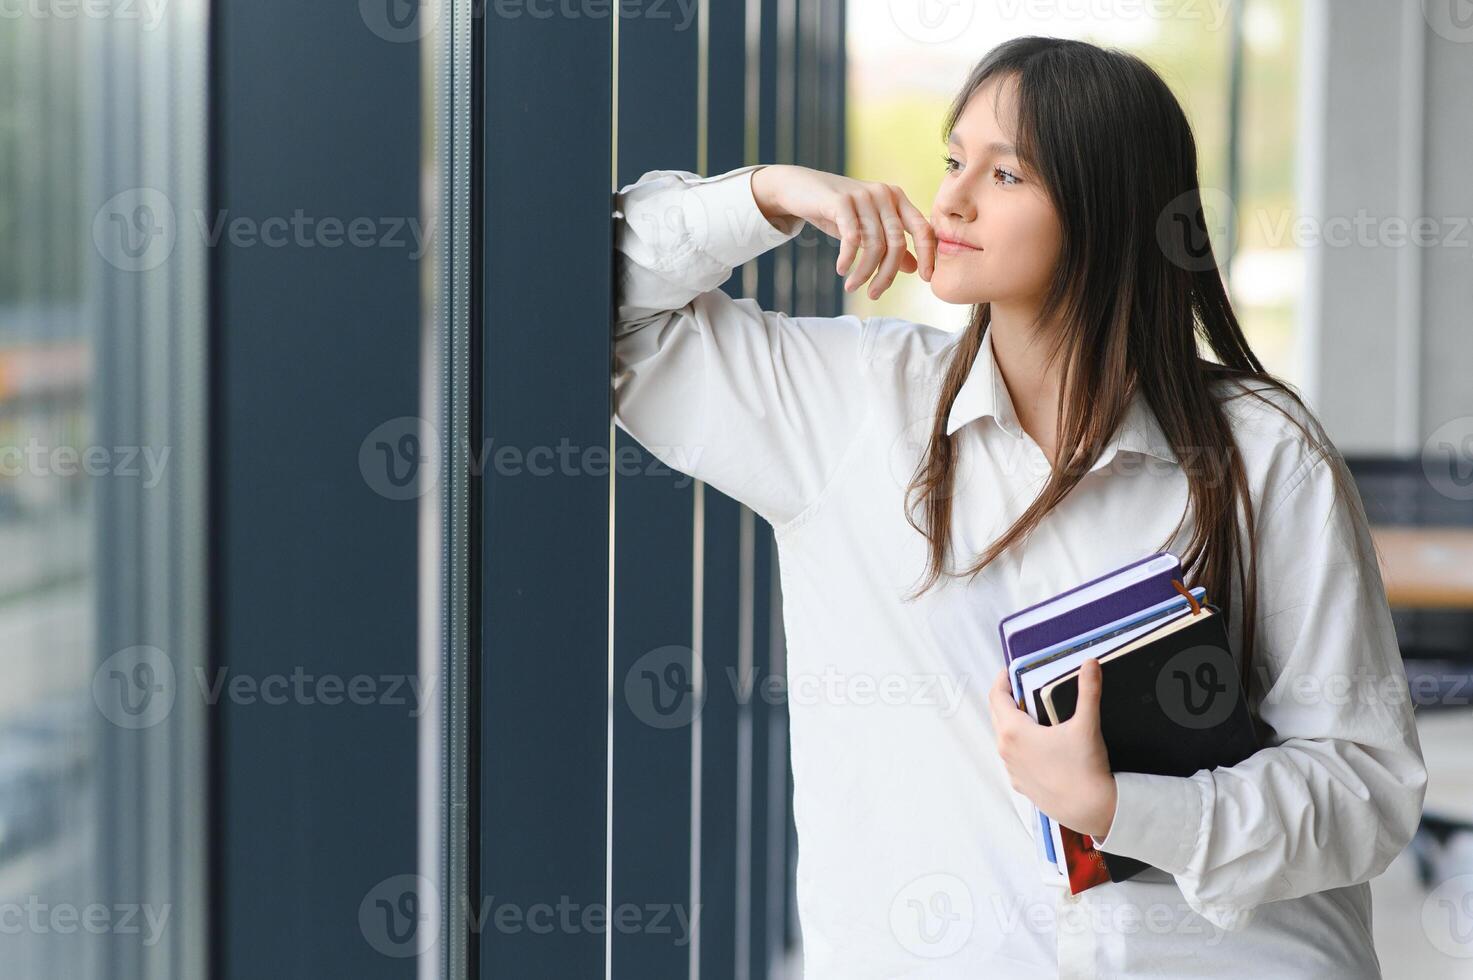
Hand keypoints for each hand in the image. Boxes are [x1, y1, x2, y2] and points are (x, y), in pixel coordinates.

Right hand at [750, 165, 936, 299]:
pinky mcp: (841, 201)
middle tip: (873, 294)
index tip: (926, 279)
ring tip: (851, 287)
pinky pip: (852, 238)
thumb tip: (912, 267)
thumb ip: (889, 243)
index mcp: (897, 199)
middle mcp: (884, 194)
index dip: (928, 255)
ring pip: (874, 245)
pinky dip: (847, 259)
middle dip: (886, 275)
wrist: (799, 188)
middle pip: (897, 243)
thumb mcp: (866, 227)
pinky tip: (840, 269)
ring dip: (863, 272)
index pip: (923, 228)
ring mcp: (863, 196)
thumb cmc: (836, 211)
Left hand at [987, 658, 1118, 839]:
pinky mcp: (1021, 784)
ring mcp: (1012, 770)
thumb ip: (1088, 690)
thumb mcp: (1086, 724)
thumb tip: (1090, 664)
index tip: (1008, 673)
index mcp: (1014, 732)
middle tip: (1021, 688)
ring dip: (1012, 723)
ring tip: (1031, 714)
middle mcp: (1006, 751)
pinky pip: (1013, 758)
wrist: (1091, 810)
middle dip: (1006, 699)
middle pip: (997, 715)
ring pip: (1004, 738)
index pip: (997, 697)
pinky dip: (1020, 745)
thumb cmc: (1085, 770)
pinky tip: (1038, 745)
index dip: (1002, 681)